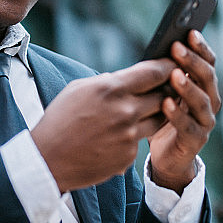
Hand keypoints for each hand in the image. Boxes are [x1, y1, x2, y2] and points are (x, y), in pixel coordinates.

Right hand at [32, 59, 175, 192]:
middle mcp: (125, 111)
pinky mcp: (128, 156)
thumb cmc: (60, 119)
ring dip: (157, 113)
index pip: (154, 73)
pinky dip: (133, 136)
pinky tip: (117, 136)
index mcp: (111, 89)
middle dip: (167, 90)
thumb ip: (107, 81)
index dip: (168, 66)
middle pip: (163, 96)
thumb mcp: (79, 89)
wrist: (48, 159)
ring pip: (159, 120)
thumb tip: (126, 78)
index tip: (174, 63)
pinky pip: (140, 141)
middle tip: (168, 86)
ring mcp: (129, 136)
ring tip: (147, 109)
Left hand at [148, 31, 220, 193]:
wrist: (167, 156)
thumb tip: (158, 45)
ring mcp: (205, 122)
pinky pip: (188, 126)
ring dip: (188, 86)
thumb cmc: (163, 116)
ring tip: (174, 74)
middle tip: (177, 47)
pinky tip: (165, 103)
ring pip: (202, 101)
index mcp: (204, 86)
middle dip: (192, 61)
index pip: (208, 62)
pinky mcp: (196, 141)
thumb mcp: (163, 90)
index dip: (201, 48)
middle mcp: (210, 102)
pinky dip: (177, 114)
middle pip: (207, 78)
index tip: (190, 32)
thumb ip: (165, 73)